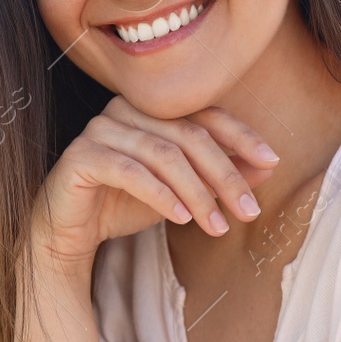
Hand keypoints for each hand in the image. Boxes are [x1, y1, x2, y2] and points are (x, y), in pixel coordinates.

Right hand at [27, 96, 278, 276]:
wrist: (69, 233)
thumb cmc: (123, 204)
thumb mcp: (181, 191)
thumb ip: (218, 174)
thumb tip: (267, 165)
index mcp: (149, 108)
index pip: (204, 115)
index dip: (241, 137)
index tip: (272, 162)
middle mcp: (123, 110)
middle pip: (188, 136)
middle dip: (224, 176)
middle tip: (249, 212)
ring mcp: (99, 129)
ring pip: (163, 155)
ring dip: (196, 193)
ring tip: (216, 226)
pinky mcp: (81, 156)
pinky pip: (129, 171)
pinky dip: (159, 195)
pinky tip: (180, 218)